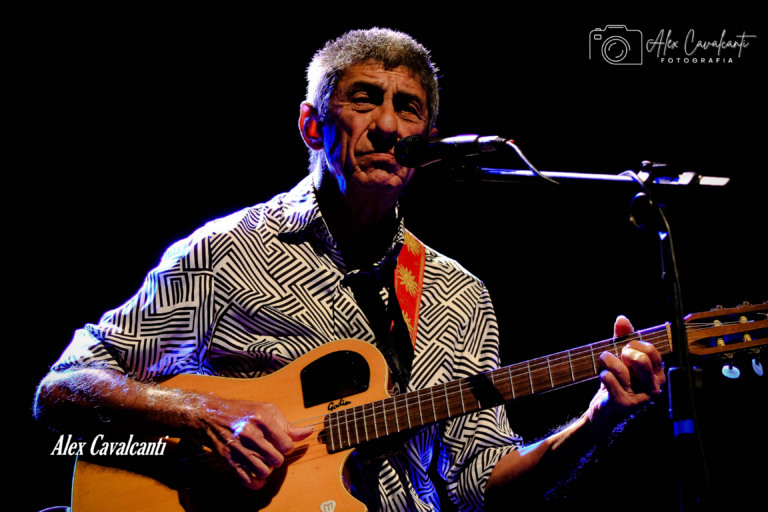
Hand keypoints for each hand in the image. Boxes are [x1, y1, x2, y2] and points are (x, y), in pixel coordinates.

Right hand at [195, 397, 313, 488]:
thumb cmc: (242, 412)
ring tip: (264, 462)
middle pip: (277, 459)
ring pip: (264, 471)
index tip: (281, 444)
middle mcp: (251, 434)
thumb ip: (288, 424)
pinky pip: (247, 480)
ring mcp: (239, 449)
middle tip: (272, 453)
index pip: (286, 444)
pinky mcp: (229, 460)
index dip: (287, 446)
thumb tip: (308, 432)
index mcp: (263, 419)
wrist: (211, 416)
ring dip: (267, 470)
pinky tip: (258, 477)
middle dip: (277, 458)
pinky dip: (256, 483)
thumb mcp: (266, 410)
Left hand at [586, 315, 665, 430]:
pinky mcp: (625, 404)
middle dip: (623, 352)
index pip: (651, 350)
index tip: (625, 347)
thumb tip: (622, 318)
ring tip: (604, 363)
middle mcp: (654, 387)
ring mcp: (641, 398)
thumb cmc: (616, 382)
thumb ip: (623, 338)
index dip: (634, 344)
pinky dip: (602, 374)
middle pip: (640, 360)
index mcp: (657, 374)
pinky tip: (603, 379)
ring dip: (607, 360)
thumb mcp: (621, 359)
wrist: (604, 410)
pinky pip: (609, 380)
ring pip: (622, 369)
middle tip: (616, 355)